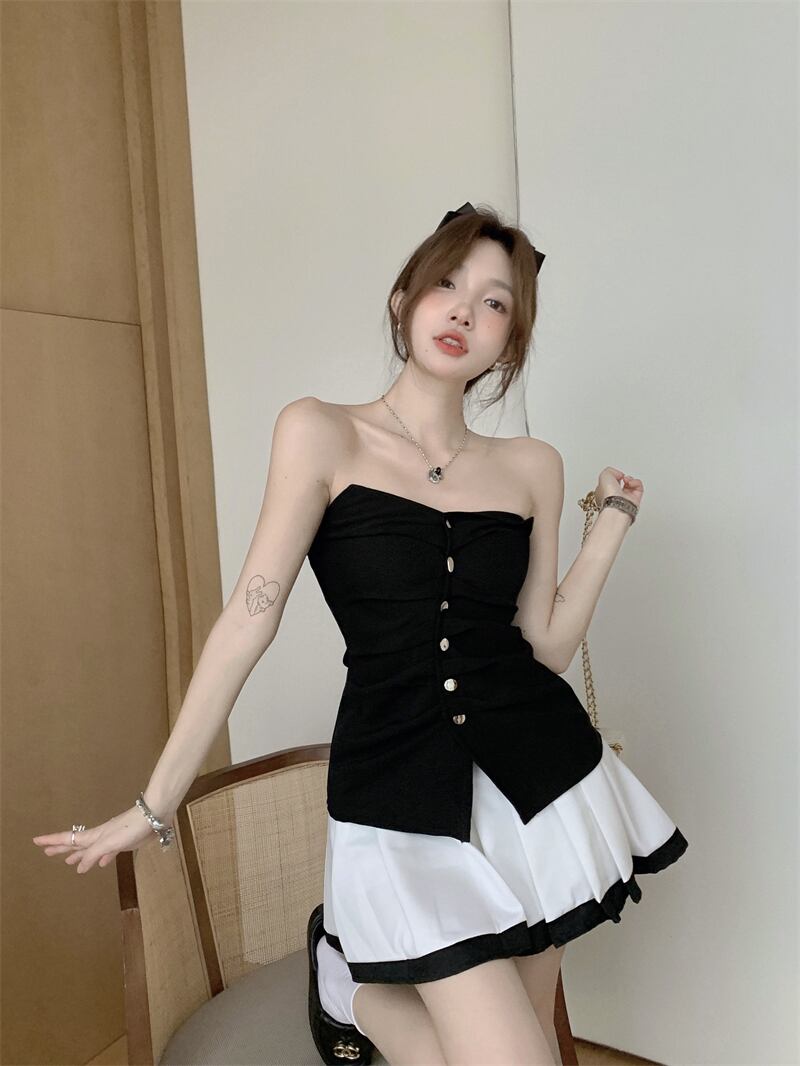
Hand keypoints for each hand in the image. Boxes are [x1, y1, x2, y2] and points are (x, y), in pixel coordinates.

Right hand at [32, 804, 168, 873]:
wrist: (153, 817)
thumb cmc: (130, 827)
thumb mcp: (109, 842)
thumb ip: (93, 854)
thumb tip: (78, 867)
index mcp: (94, 836)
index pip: (68, 838)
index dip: (52, 841)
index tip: (35, 841)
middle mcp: (99, 837)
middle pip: (76, 844)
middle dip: (61, 848)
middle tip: (46, 852)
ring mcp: (111, 840)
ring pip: (90, 849)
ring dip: (79, 855)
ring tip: (69, 861)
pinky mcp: (123, 843)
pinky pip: (106, 853)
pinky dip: (100, 858)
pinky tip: (101, 863)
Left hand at [593, 466, 642, 509]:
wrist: (617, 506)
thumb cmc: (608, 495)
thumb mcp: (603, 475)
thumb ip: (610, 471)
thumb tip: (620, 475)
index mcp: (602, 492)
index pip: (607, 483)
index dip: (611, 476)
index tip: (614, 474)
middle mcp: (613, 496)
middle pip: (619, 484)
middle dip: (622, 478)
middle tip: (621, 477)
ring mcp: (625, 498)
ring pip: (630, 485)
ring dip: (629, 479)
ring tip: (626, 480)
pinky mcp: (635, 500)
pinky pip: (639, 487)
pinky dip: (636, 483)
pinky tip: (631, 484)